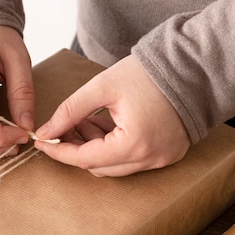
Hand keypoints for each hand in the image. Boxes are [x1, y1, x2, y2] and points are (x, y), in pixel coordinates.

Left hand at [34, 55, 190, 176]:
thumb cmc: (148, 73)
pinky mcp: (169, 154)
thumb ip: (70, 111)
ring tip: (85, 120)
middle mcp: (150, 159)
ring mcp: (162, 159)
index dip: (60, 151)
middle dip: (77, 149)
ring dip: (95, 148)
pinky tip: (106, 124)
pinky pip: (133, 160)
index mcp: (134, 144)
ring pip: (115, 166)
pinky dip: (115, 147)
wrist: (192, 66)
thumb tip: (46, 131)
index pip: (85, 159)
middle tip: (63, 127)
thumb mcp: (102, 87)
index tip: (42, 141)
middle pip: (100, 167)